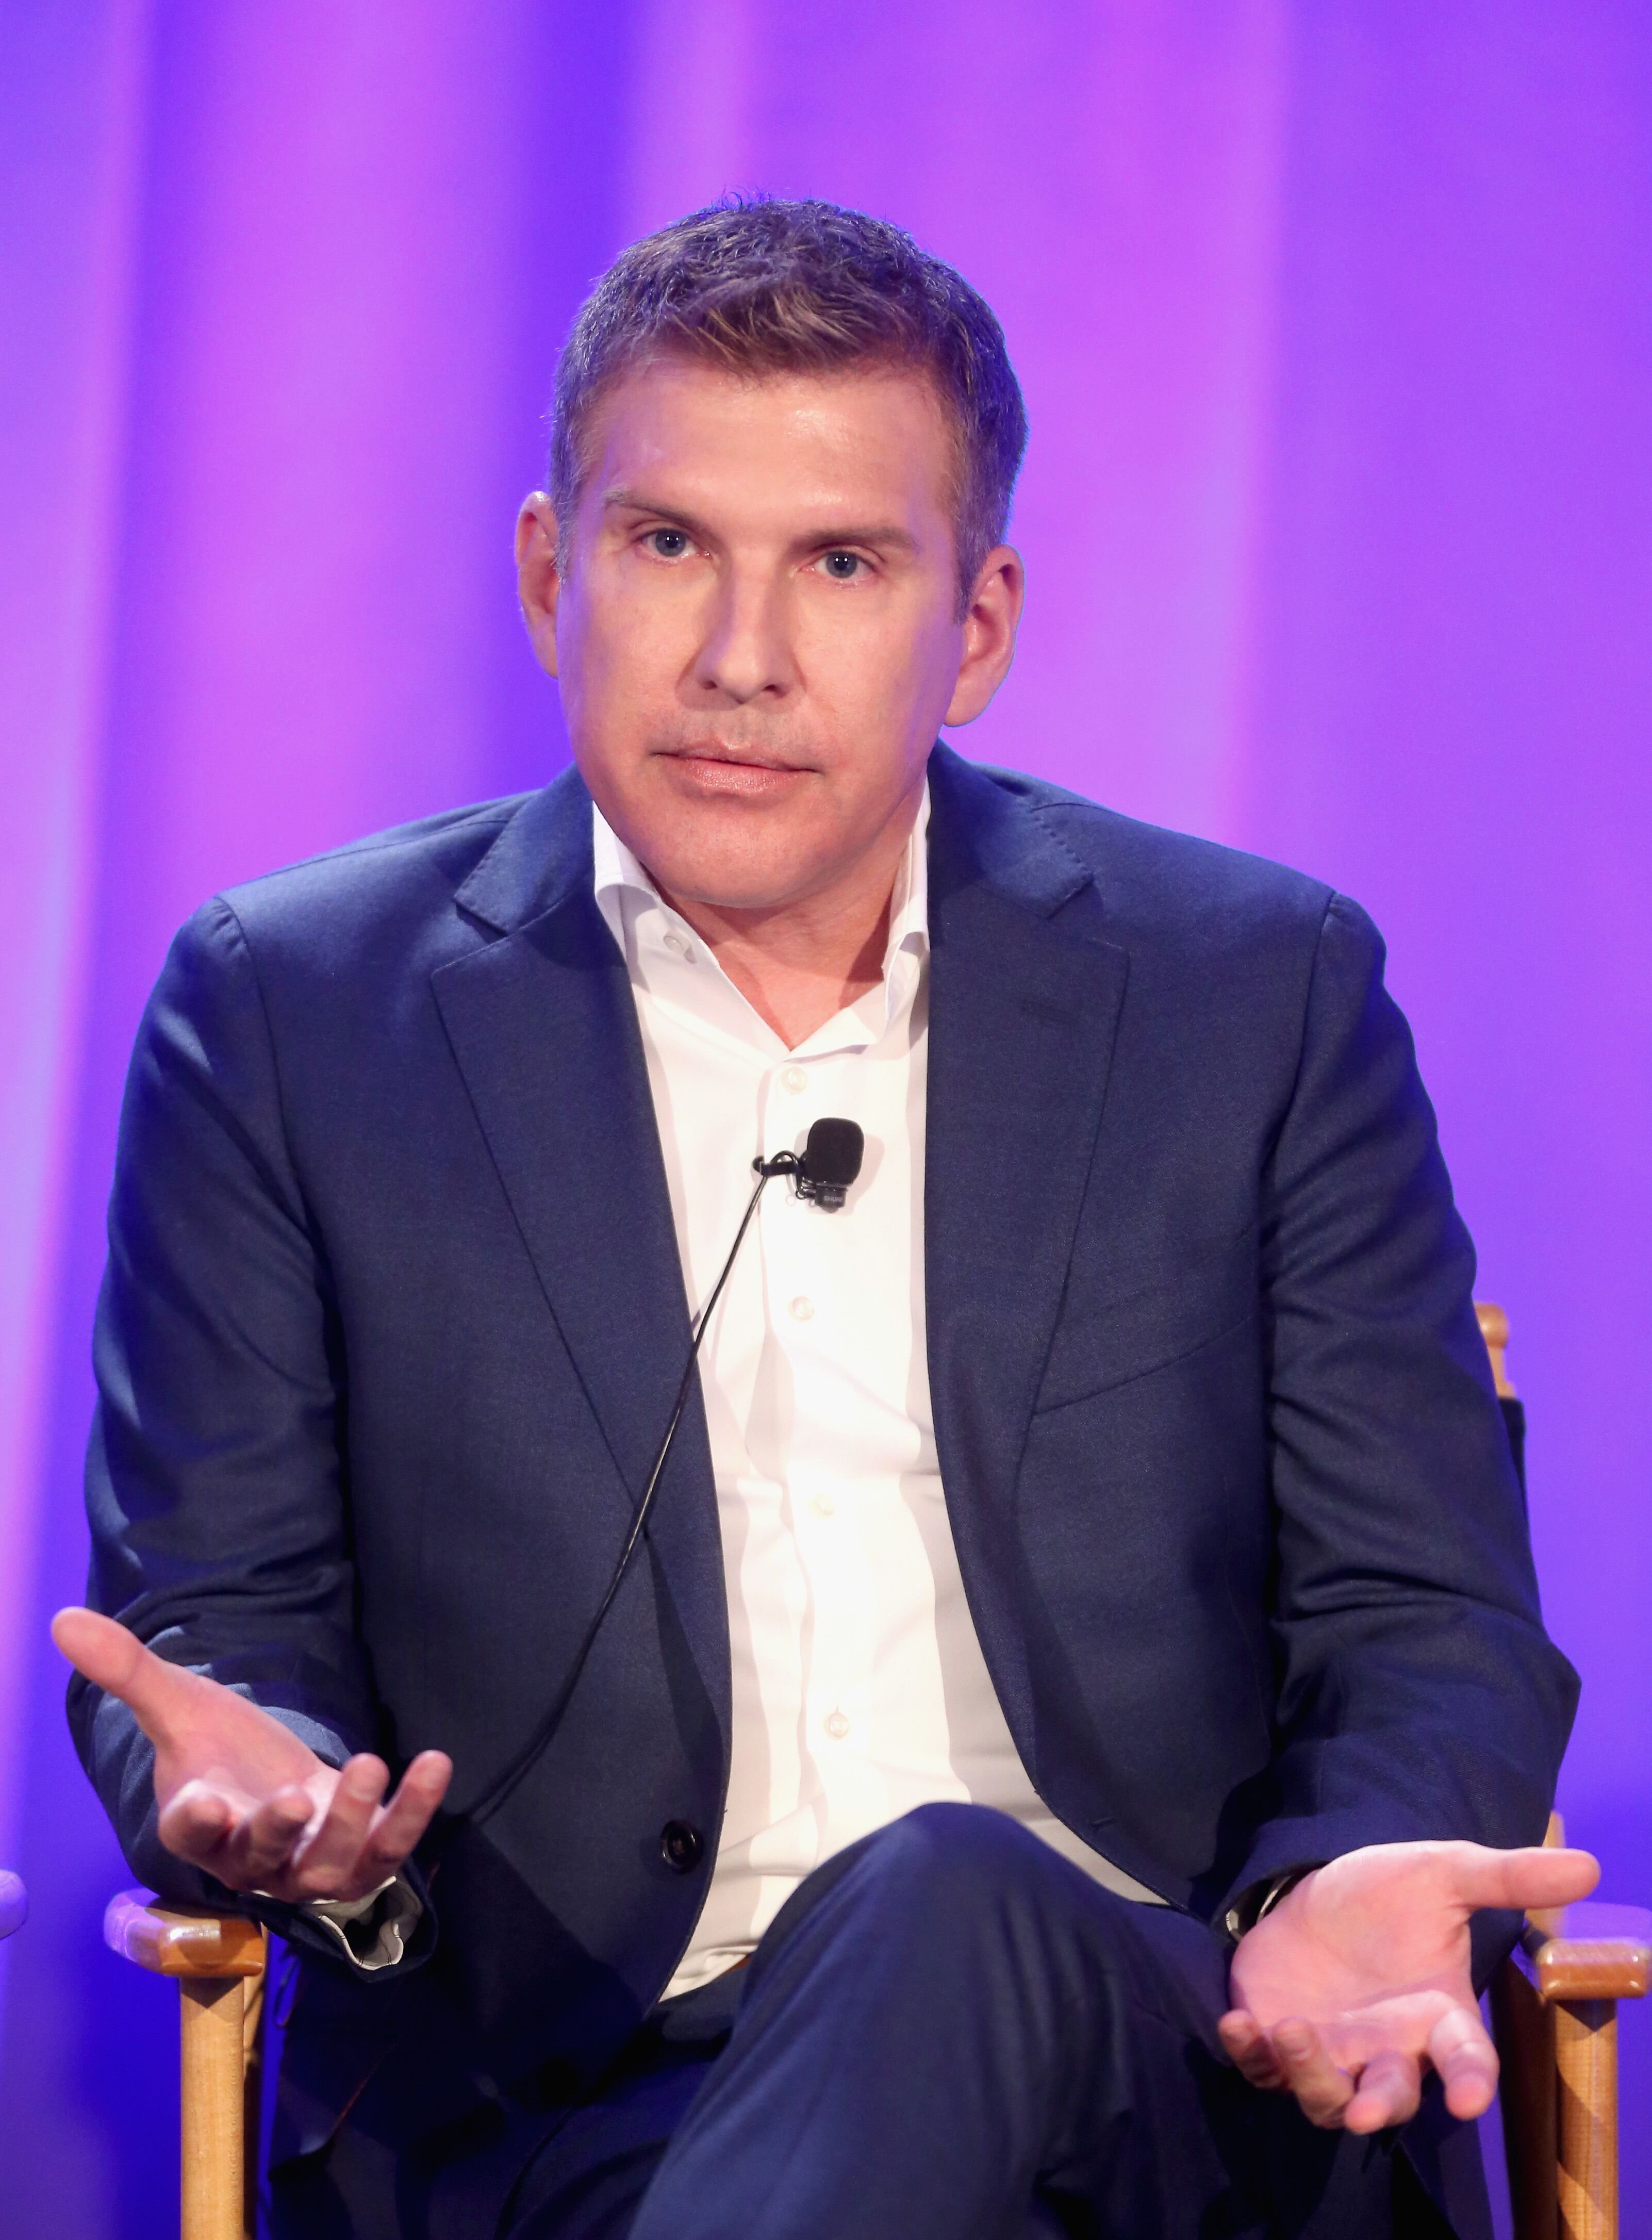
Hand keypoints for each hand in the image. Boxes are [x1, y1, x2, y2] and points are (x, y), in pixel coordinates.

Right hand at [53, 1606, 451, 1904]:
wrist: (269, 1780)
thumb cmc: (219, 1749)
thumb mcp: (179, 1704)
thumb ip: (128, 1670)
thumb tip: (63, 1620)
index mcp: (200, 1823)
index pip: (191, 1833)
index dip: (197, 1822)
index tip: (202, 1804)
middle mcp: (254, 1857)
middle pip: (266, 1859)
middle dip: (282, 1830)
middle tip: (299, 1794)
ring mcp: (310, 1865)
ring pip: (333, 1865)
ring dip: (357, 1822)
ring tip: (372, 1762)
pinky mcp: (361, 1853)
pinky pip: (391, 1847)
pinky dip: (414, 1812)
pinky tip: (436, 1763)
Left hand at [1219, 1839, 1597, 2131]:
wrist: (1319, 1887)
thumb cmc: (1388, 1893)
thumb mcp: (1443, 1873)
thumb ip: (1506, 1878)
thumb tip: (1590, 1867)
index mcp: (1436, 2016)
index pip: (1466, 2062)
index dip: (1470, 2084)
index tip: (1468, 2101)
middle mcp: (1385, 2049)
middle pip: (1387, 2101)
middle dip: (1375, 2108)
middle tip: (1360, 2111)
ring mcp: (1329, 2052)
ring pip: (1321, 2098)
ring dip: (1307, 2078)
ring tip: (1290, 2030)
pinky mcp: (1274, 2040)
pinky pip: (1261, 2070)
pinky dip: (1249, 2055)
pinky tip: (1238, 2026)